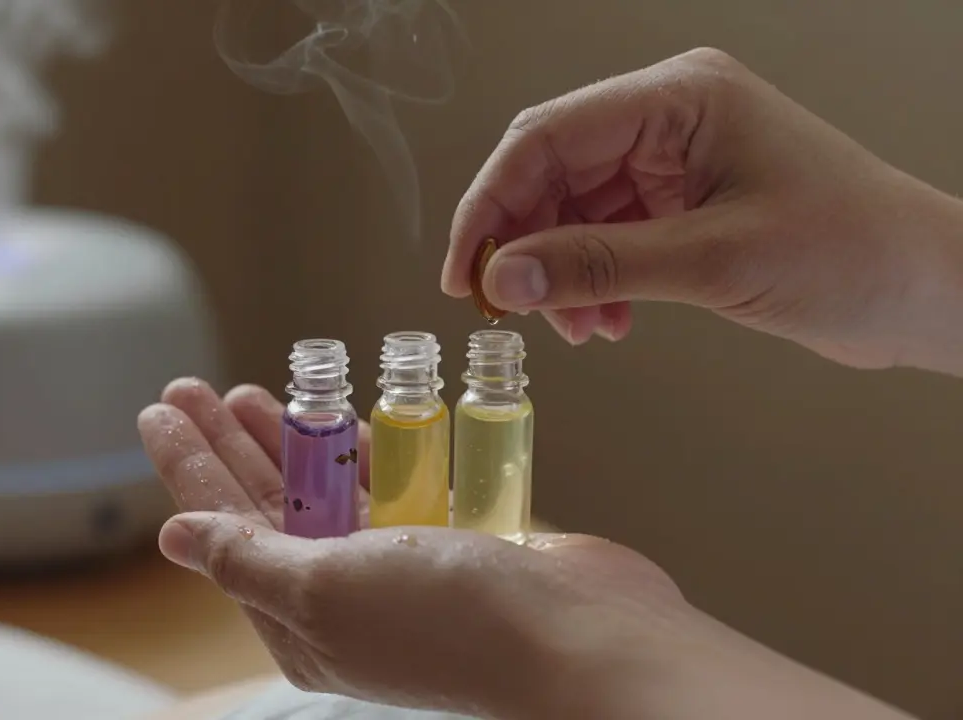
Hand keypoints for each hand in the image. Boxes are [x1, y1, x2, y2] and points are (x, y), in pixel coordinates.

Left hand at [136, 379, 908, 719]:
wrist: (583, 636)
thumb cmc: (457, 622)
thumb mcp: (327, 589)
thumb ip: (250, 558)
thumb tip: (175, 538)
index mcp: (302, 621)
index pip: (224, 527)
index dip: (189, 465)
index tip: (160, 408)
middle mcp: (344, 596)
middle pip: (267, 504)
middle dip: (227, 445)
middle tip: (193, 387)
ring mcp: (399, 567)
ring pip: (324, 490)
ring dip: (288, 440)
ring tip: (247, 393)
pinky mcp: (451, 538)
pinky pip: (390, 483)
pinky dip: (362, 449)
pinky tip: (336, 417)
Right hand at [443, 47, 962, 374]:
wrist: (925, 290)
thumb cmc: (854, 251)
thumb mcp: (713, 261)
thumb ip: (599, 265)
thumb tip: (507, 276)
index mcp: (679, 97)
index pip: (547, 137)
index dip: (492, 204)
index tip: (465, 271)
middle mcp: (670, 118)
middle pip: (551, 172)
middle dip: (525, 244)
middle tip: (506, 305)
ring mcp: (676, 160)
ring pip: (573, 211)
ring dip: (560, 273)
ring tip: (577, 327)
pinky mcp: (684, 202)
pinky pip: (606, 235)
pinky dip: (594, 281)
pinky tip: (607, 320)